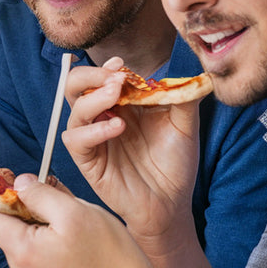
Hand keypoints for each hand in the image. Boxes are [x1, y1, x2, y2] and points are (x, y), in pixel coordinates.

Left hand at [0, 174, 165, 267]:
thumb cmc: (110, 258)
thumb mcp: (75, 211)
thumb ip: (39, 193)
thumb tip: (18, 183)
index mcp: (21, 249)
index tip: (5, 182)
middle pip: (5, 228)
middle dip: (23, 207)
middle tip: (52, 197)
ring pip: (24, 241)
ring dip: (39, 225)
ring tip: (69, 220)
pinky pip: (38, 258)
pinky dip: (49, 243)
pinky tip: (74, 240)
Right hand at [61, 59, 200, 246]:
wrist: (171, 203)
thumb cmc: (175, 165)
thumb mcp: (185, 126)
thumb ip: (183, 98)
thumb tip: (192, 74)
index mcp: (121, 104)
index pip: (101, 76)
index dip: (106, 67)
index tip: (122, 64)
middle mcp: (102, 117)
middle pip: (75, 86)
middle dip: (90, 75)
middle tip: (115, 77)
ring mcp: (92, 139)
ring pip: (74, 110)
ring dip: (93, 97)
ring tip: (117, 94)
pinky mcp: (87, 161)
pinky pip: (76, 140)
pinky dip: (94, 129)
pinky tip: (117, 127)